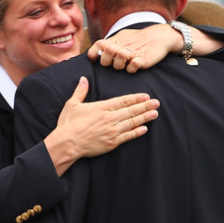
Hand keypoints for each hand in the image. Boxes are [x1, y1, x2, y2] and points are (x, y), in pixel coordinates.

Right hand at [45, 77, 159, 175]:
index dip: (136, 98)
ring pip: (132, 123)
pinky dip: (137, 132)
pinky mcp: (111, 142)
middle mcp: (109, 118)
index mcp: (102, 107)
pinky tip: (144, 129)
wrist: (66, 143)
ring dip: (144, 118)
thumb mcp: (72, 104)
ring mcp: (112, 131)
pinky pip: (127, 136)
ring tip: (155, 114)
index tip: (146, 96)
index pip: (123, 101)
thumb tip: (83, 79)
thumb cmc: (68, 124)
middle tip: (157, 103)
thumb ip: (80, 91)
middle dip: (145, 106)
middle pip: (131, 111)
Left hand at [87, 24, 223, 72]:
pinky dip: (132, 69)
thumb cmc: (140, 38)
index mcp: (117, 39)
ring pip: (117, 65)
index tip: (94, 59)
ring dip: (120, 66)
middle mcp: (123, 45)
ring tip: (127, 62)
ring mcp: (133, 53)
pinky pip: (131, 69)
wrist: (160, 36)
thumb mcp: (124, 36)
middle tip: (115, 61)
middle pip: (105, 58)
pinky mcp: (142, 59)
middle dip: (107, 62)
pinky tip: (136, 65)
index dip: (93, 53)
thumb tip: (98, 49)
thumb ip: (111, 42)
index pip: (98, 45)